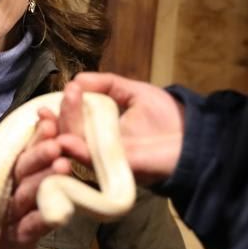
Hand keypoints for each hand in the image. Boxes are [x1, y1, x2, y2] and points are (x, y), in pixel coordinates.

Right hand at [0, 110, 71, 248]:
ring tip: (63, 166)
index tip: (50, 121)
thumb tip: (50, 115)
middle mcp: (11, 190)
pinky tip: (59, 212)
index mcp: (15, 173)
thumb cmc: (19, 210)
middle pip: (22, 169)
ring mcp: (13, 214)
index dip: (37, 136)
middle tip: (56, 143)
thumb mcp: (29, 180)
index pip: (25, 150)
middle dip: (38, 155)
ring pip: (26, 195)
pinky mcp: (18, 238)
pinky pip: (32, 227)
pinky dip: (44, 219)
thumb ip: (39, 150)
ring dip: (43, 180)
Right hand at [59, 75, 184, 183]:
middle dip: (59, 117)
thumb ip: (107, 84)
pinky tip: (66, 138)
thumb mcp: (134, 93)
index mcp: (98, 132)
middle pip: (67, 135)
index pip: (70, 124)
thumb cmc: (168, 119)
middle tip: (68, 93)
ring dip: (65, 126)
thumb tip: (78, 79)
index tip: (52, 98)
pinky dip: (76, 151)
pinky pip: (91, 163)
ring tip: (69, 100)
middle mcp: (97, 148)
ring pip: (74, 147)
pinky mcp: (117, 169)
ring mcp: (106, 160)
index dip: (58, 113)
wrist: (195, 137)